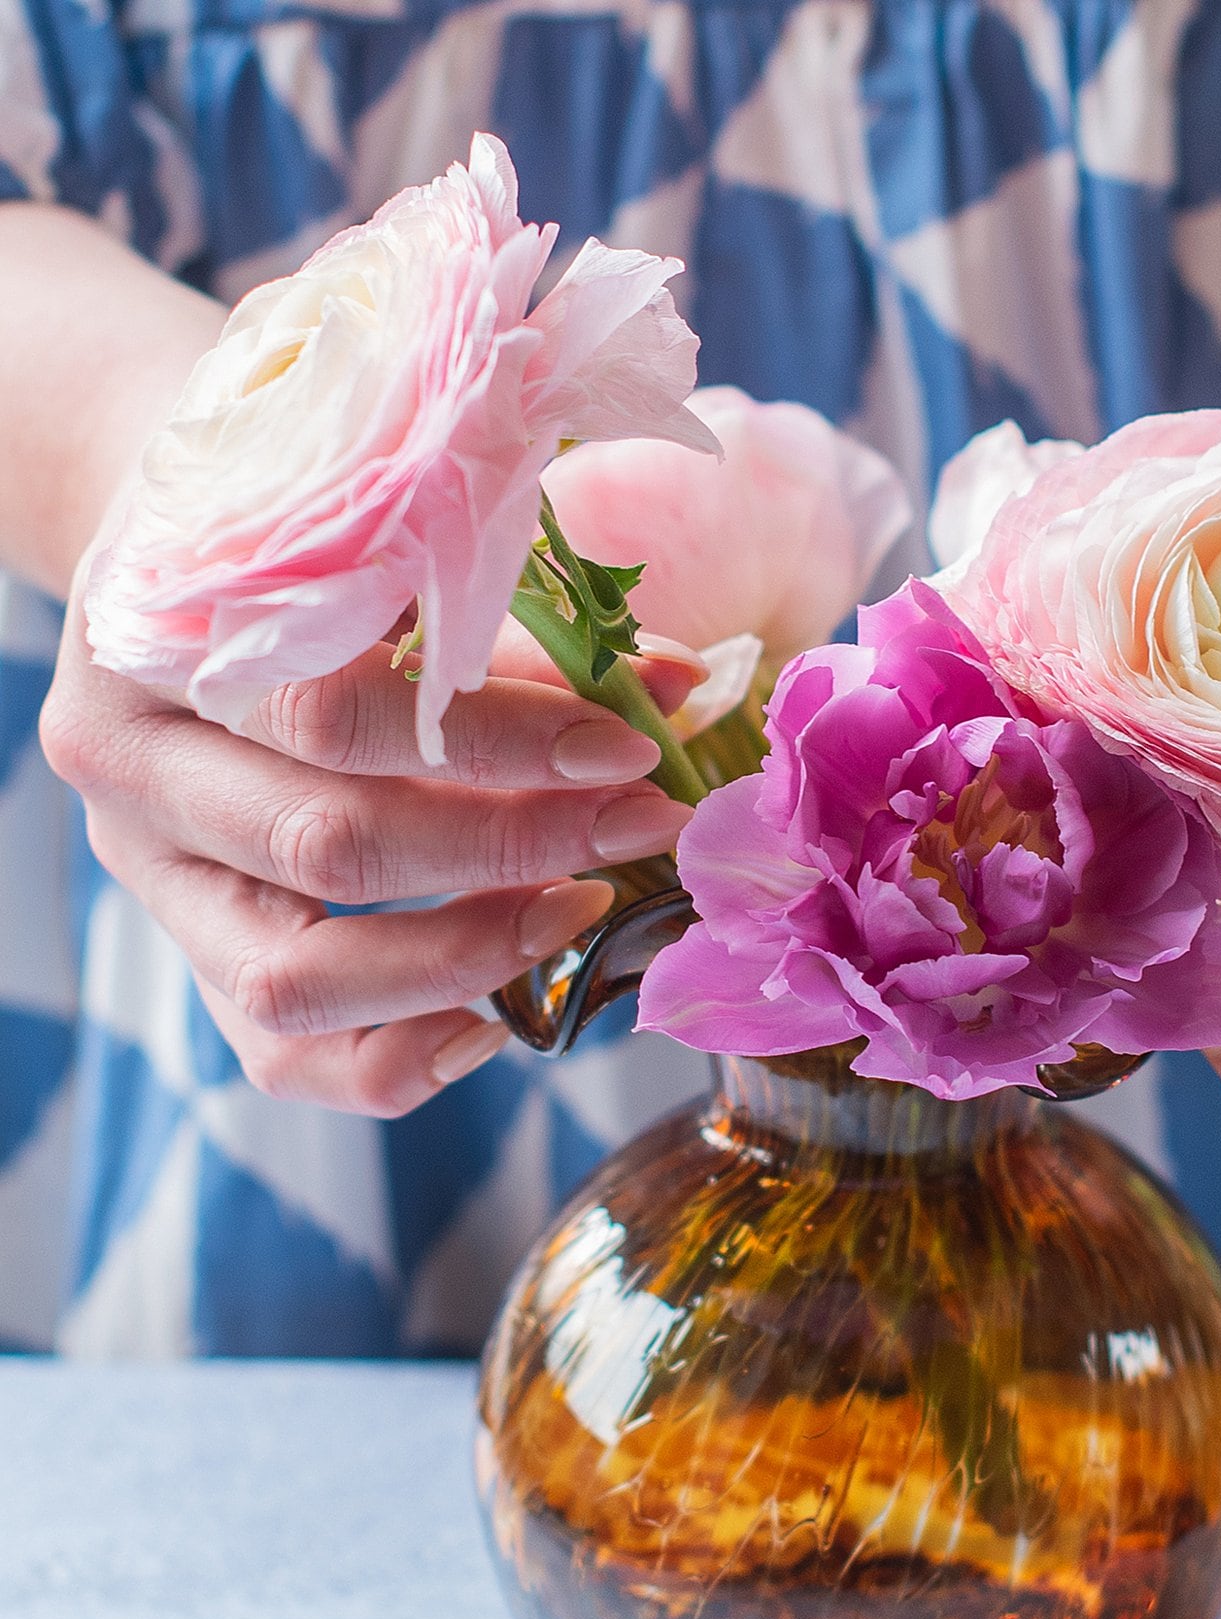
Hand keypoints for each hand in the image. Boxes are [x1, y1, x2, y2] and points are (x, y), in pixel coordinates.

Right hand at [40, 553, 698, 1116]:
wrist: (182, 566)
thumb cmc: (299, 539)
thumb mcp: (388, 544)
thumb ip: (513, 624)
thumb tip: (676, 688)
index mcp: (157, 639)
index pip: (337, 716)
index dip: (500, 740)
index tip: (627, 747)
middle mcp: (128, 766)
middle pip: (326, 849)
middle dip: (511, 848)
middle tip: (636, 828)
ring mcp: (150, 875)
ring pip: (294, 981)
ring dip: (460, 962)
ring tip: (576, 913)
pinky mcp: (189, 954)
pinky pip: (281, 1054)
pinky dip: (396, 1061)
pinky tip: (494, 1024)